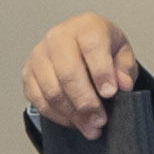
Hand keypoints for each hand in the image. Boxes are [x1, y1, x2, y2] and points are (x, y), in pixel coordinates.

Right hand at [21, 11, 141, 138]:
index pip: (91, 46)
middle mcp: (58, 36)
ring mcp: (40, 55)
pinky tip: (74, 121)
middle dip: (85, 101)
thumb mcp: (122, 54)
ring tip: (90, 127)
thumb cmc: (102, 49)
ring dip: (72, 114)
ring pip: (52, 90)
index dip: (101, 72)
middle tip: (99, 120)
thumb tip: (122, 84)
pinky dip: (58, 116)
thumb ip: (125, 69)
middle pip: (68, 72)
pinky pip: (39, 100)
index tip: (109, 93)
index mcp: (86, 26)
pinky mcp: (28, 73)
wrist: (80, 46)